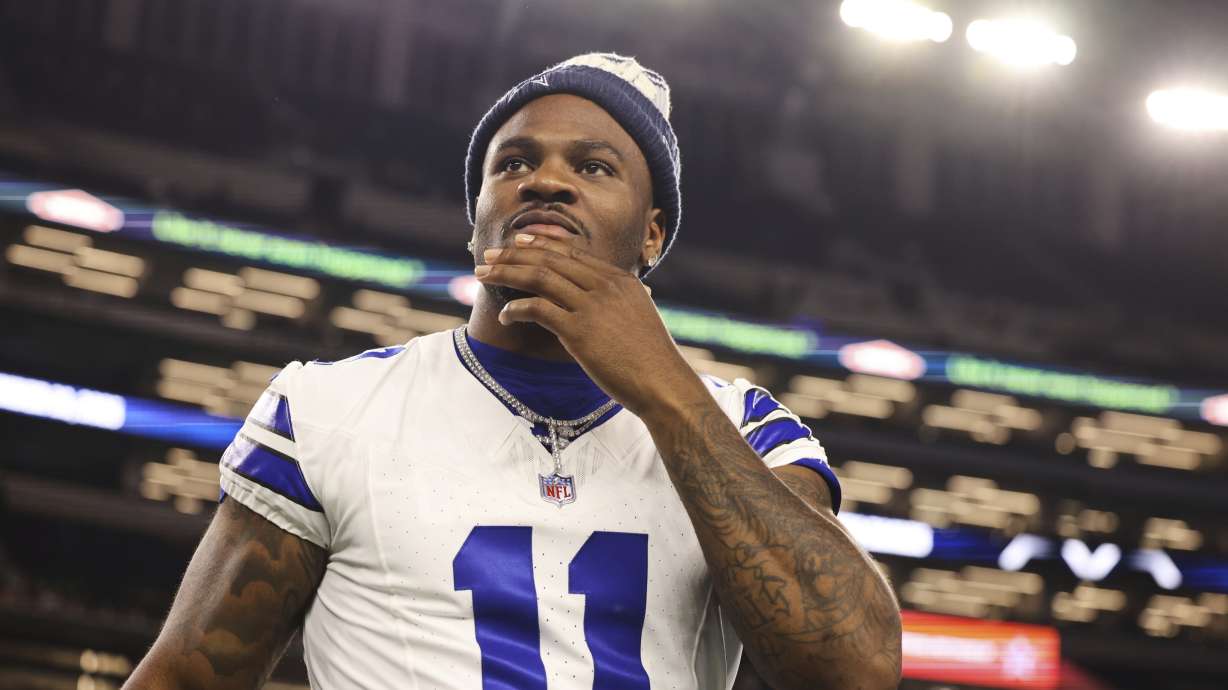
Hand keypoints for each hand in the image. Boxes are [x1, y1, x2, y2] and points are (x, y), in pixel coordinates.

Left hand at [474, 233, 706, 418]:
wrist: (663, 384)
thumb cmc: (651, 358)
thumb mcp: (638, 316)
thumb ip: (619, 301)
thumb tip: (605, 298)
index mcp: (620, 279)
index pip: (571, 252)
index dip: (539, 245)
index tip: (516, 243)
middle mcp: (605, 286)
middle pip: (550, 259)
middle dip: (514, 255)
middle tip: (488, 258)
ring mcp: (592, 306)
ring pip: (539, 278)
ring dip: (506, 274)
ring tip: (483, 276)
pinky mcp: (579, 331)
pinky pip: (537, 309)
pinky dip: (515, 309)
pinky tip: (504, 316)